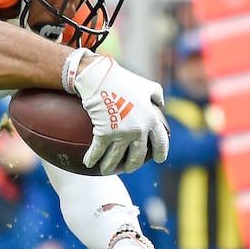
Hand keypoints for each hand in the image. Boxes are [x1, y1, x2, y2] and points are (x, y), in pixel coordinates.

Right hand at [65, 50, 171, 173]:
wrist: (101, 78)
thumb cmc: (123, 79)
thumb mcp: (145, 84)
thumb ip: (156, 94)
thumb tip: (159, 102)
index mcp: (151, 119)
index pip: (160, 141)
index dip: (161, 152)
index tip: (159, 160)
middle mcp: (139, 130)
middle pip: (138, 155)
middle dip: (133, 165)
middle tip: (128, 169)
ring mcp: (122, 134)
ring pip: (117, 157)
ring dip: (110, 166)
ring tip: (105, 171)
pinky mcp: (104, 133)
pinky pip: (98, 151)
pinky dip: (92, 158)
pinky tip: (88, 163)